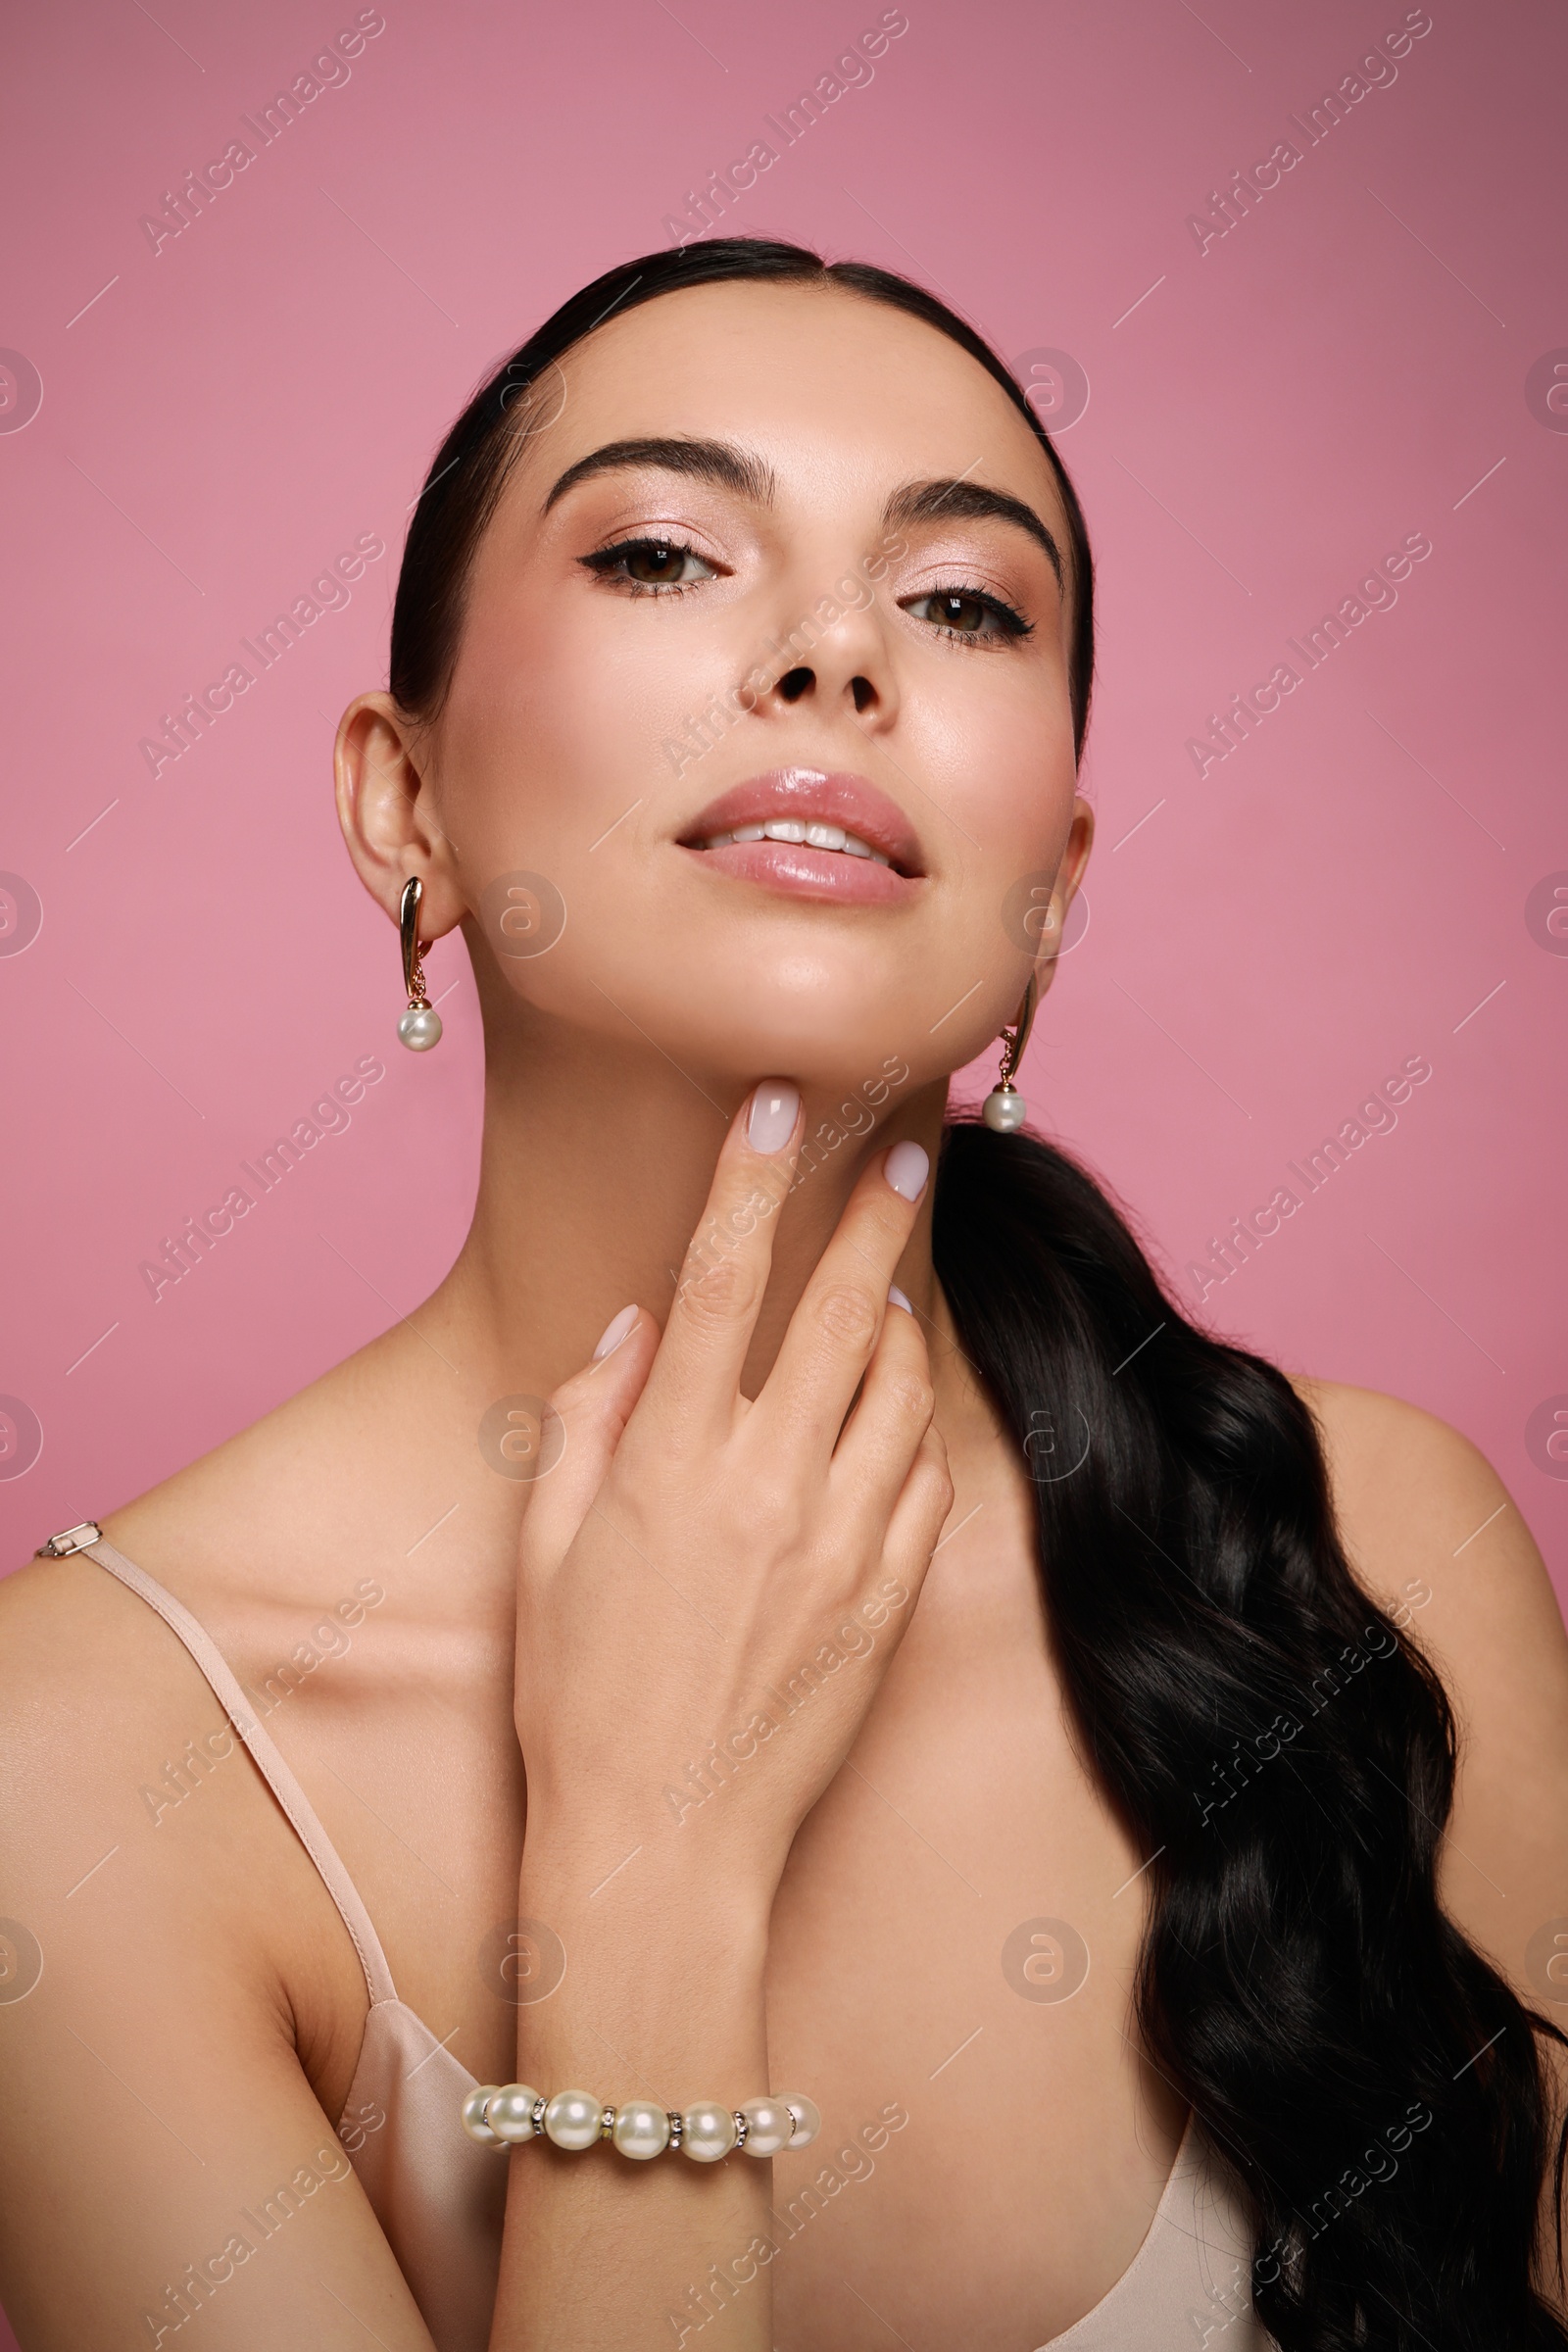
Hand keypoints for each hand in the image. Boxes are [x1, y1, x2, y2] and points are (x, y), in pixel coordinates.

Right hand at [512, 1082, 952, 1898]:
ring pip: (903, 1388)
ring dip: (902, 1318)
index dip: (750, 1179)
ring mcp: (844, 1545)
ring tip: (892, 1285)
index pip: (720, 1281)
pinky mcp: (890, 1599)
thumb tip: (639, 1324)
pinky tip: (898, 1406)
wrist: (663, 1849)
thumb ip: (589, 1420)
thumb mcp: (545, 1551)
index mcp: (672, 1465)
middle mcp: (770, 1488)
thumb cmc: (579, 1701)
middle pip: (844, 1311)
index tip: (777, 1103)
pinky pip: (925, 1479)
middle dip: (878, 1214)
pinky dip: (916, 1424)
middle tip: (905, 1150)